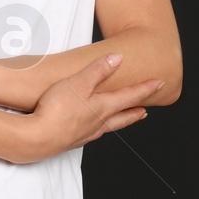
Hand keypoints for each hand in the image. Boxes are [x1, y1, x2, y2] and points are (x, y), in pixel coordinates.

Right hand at [24, 53, 160, 161]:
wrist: (39, 138)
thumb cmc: (57, 110)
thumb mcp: (78, 83)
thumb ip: (97, 70)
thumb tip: (117, 58)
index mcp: (103, 107)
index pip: (130, 96)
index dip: (145, 89)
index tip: (159, 84)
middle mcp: (98, 122)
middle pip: (123, 116)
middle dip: (135, 112)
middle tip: (146, 111)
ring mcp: (86, 133)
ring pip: (109, 126)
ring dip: (120, 122)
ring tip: (123, 119)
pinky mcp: (72, 140)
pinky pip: (93, 133)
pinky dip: (100, 129)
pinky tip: (93, 129)